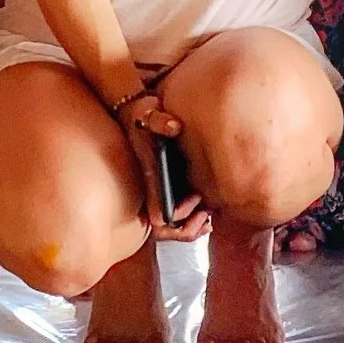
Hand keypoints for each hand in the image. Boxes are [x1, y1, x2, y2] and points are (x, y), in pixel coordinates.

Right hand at [117, 90, 207, 240]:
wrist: (133, 113)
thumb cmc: (141, 116)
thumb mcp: (146, 113)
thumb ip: (158, 120)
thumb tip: (173, 127)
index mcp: (148, 177)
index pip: (159, 215)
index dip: (179, 217)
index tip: (197, 204)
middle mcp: (151, 190)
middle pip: (165, 229)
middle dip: (188, 229)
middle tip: (207, 219)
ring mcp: (158, 191)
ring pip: (171, 225)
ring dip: (192, 226)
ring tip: (210, 217)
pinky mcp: (167, 188)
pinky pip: (177, 215)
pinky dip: (194, 216)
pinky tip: (209, 209)